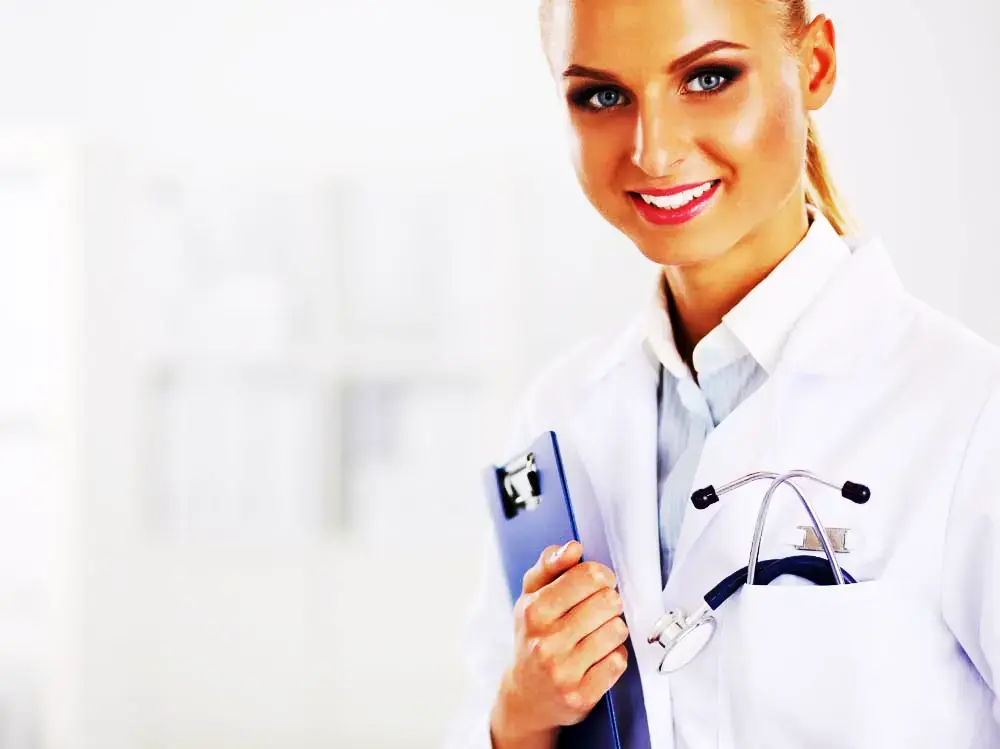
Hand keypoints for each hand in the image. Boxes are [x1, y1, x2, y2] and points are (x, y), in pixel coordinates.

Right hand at [490, 541, 628, 747]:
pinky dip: (614, 656)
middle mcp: (546, 641)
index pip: (587, 576)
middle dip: (609, 601)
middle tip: (600, 608)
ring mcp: (564, 671)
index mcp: (534, 610)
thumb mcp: (531, 595)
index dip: (601, 575)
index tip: (600, 581)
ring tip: (599, 632)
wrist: (527, 696)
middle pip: (608, 601)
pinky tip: (600, 656)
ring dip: (613, 628)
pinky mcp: (581, 695)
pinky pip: (619, 661)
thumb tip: (573, 547)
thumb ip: (549, 564)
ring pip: (617, 630)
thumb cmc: (533, 636)